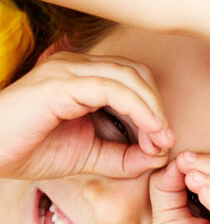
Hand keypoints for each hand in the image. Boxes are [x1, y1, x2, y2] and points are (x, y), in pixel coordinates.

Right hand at [0, 52, 172, 179]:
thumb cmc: (29, 150)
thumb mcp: (89, 156)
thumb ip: (124, 157)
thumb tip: (160, 156)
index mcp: (83, 77)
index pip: (135, 82)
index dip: (156, 110)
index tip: (164, 143)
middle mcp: (77, 66)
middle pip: (138, 75)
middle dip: (159, 108)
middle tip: (165, 141)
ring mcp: (68, 70)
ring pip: (130, 77)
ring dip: (153, 109)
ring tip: (160, 139)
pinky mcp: (61, 82)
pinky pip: (112, 87)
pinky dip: (138, 108)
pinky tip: (149, 130)